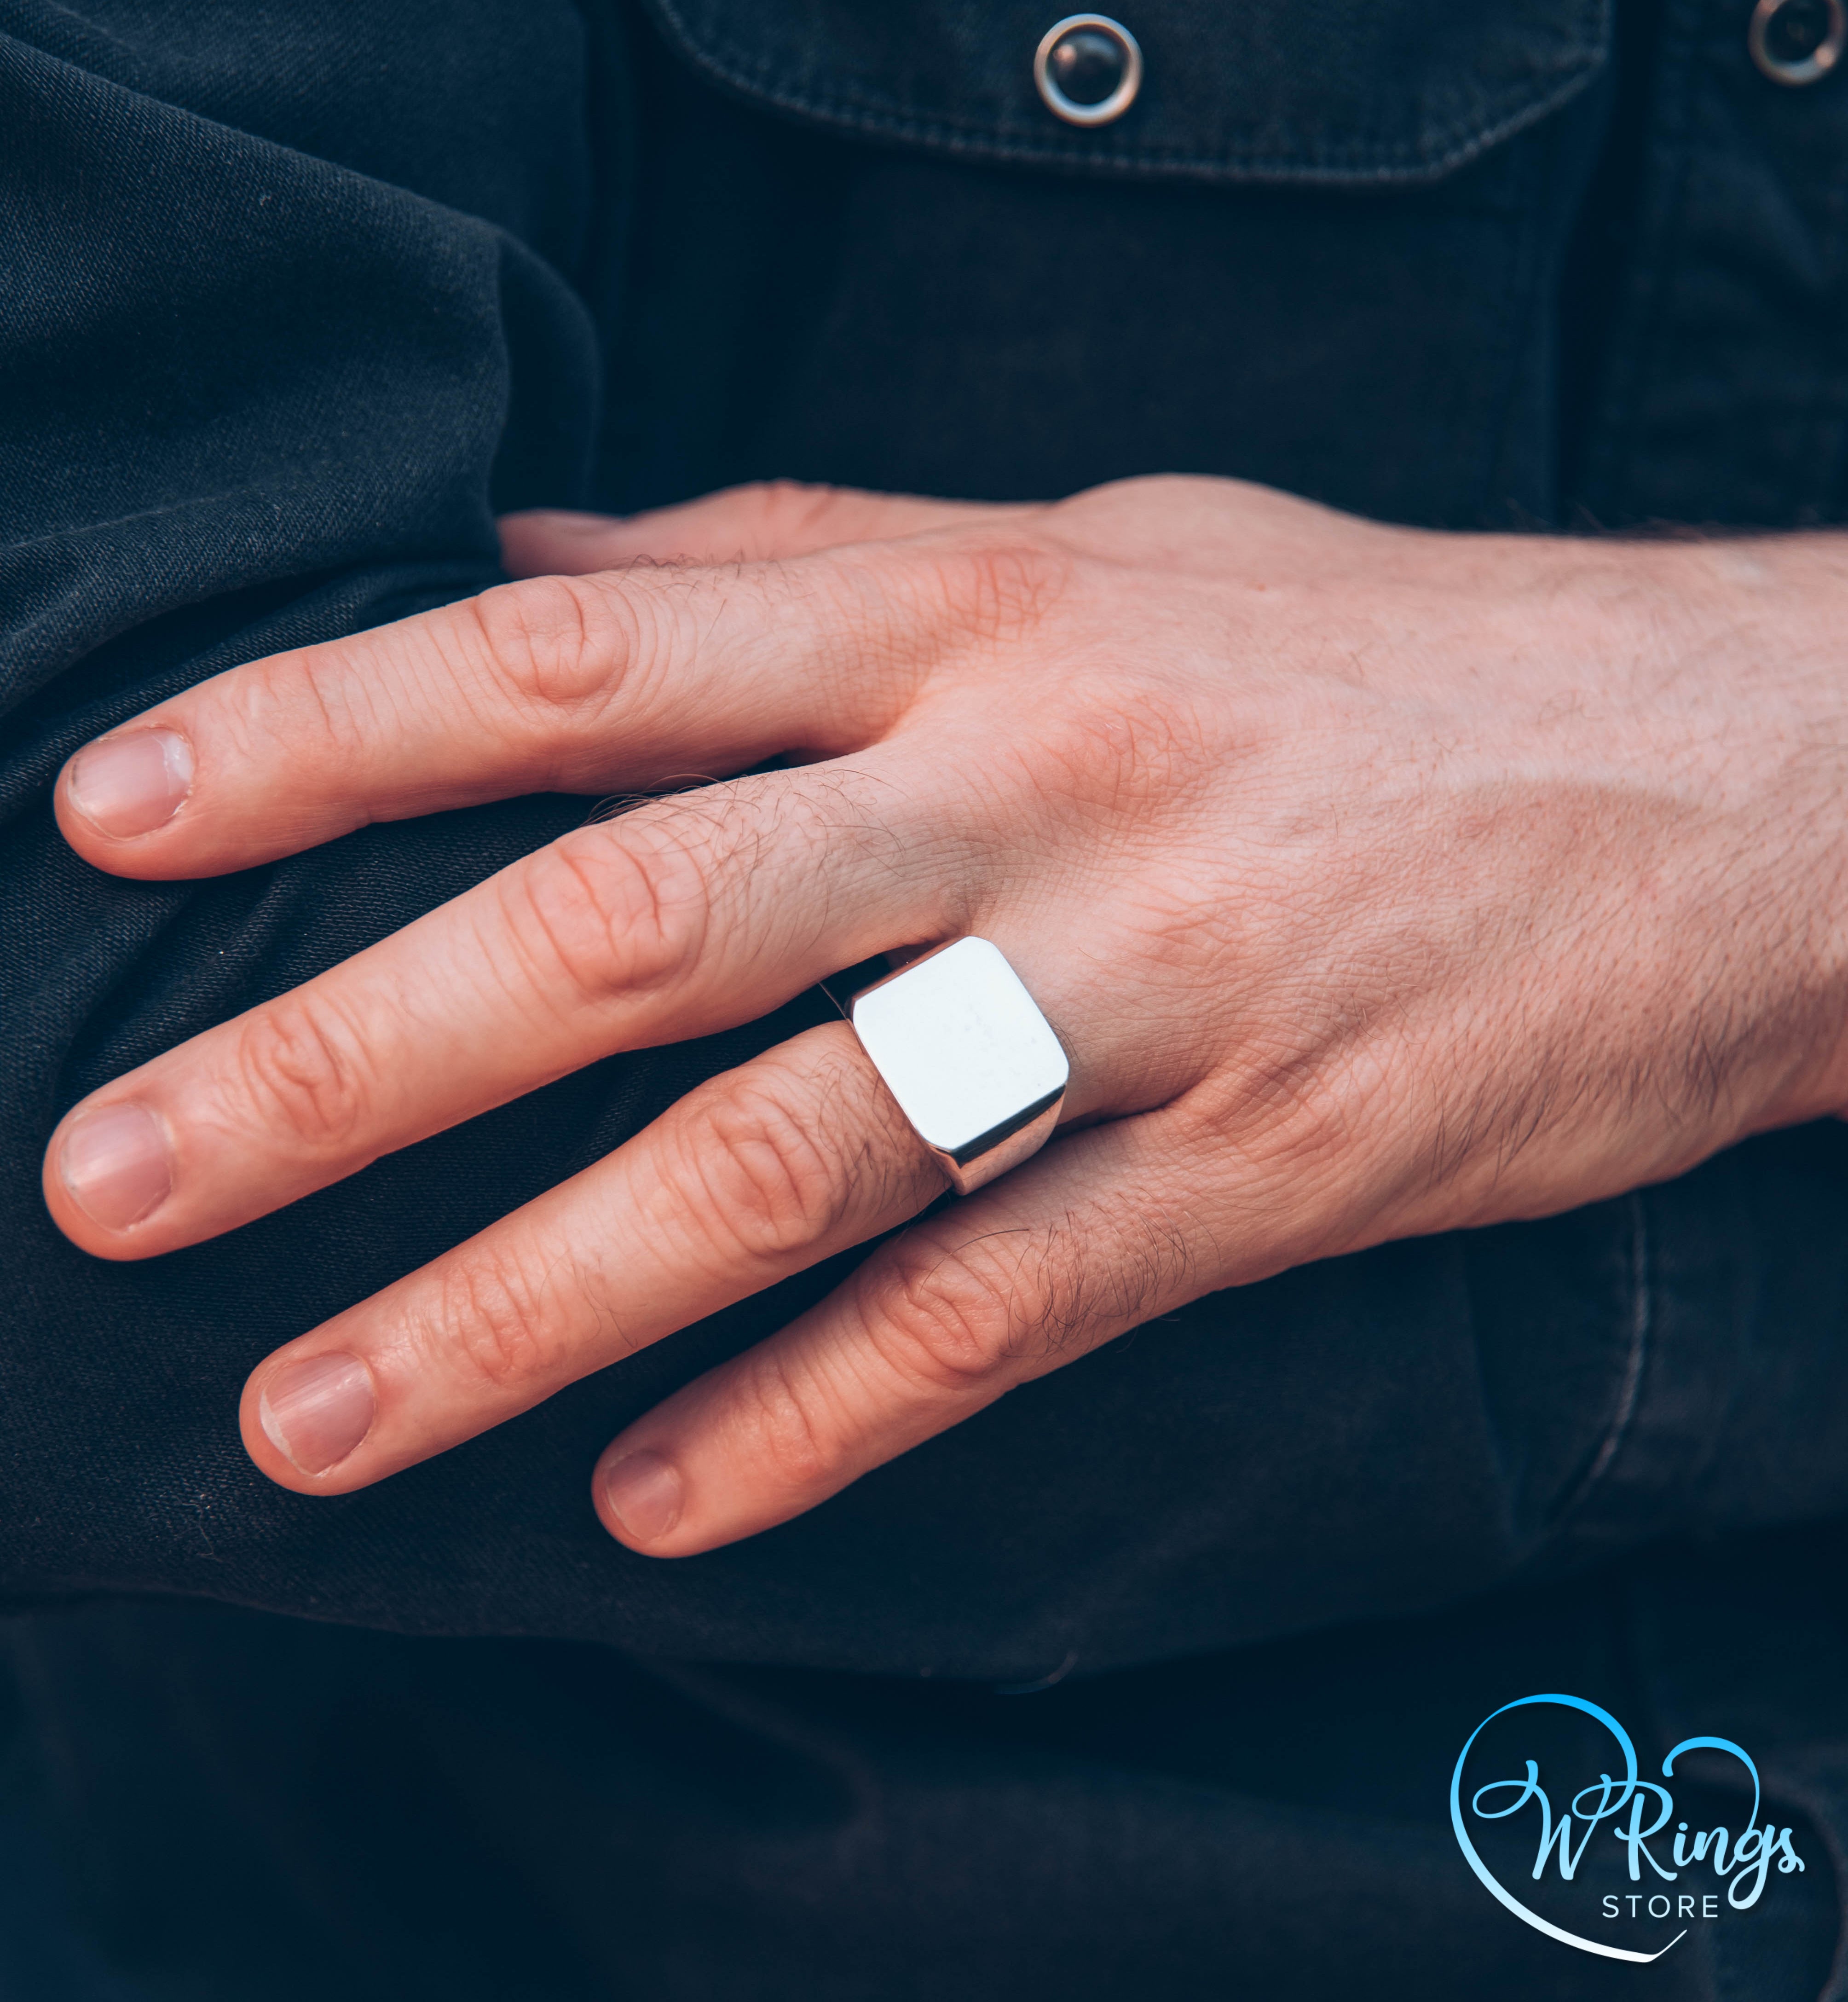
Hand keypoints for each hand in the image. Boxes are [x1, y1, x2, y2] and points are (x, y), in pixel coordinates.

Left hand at [42, 477, 1847, 1554]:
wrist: (1731, 770)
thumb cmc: (1375, 646)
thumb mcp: (1097, 538)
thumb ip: (806, 557)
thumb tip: (536, 563)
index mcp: (976, 615)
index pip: (581, 661)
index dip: (330, 725)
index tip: (117, 814)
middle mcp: (1035, 795)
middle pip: (632, 926)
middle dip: (347, 1058)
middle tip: (116, 1179)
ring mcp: (1154, 995)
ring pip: (788, 1162)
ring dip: (532, 1308)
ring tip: (324, 1420)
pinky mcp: (1273, 1166)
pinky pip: (1003, 1312)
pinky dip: (820, 1419)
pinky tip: (660, 1499)